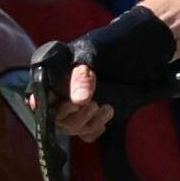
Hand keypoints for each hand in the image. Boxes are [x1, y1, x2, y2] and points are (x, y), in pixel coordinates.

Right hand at [33, 6, 176, 141]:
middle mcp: (60, 93)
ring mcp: (76, 106)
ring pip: (71, 127)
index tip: (71, 104)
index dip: (48, 107)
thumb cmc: (111, 46)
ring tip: (106, 107)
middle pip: (56, 118)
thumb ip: (82, 76)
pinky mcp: (94, 116)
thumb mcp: (94, 55)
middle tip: (94, 103)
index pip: (39, 99)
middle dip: (76, 115)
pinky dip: (95, 129)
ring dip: (89, 122)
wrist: (140, 48)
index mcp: (52, 76)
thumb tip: (79, 101)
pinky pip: (86, 134)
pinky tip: (105, 118)